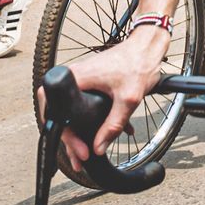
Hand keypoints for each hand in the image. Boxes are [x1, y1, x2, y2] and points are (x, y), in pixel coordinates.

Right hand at [43, 28, 168, 169]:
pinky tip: (100, 135)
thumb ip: (114, 124)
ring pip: (71, 112)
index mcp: (76, 78)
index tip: (81, 150)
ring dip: (79, 133)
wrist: (148, 46)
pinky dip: (88, 121)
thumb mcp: (128, 98)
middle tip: (81, 158)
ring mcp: (80, 80)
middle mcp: (73, 78)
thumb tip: (98, 148)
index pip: (56, 113)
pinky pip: (81, 105)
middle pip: (61, 116)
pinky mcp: (89, 82)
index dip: (67, 137)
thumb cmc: (138, 63)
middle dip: (71, 140)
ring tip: (85, 153)